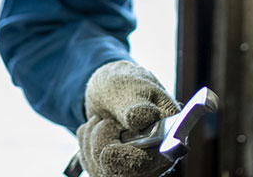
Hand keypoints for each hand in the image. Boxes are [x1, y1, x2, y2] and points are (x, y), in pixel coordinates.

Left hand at [76, 61, 180, 176]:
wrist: (110, 91)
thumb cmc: (125, 85)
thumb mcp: (128, 86)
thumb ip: (137, 103)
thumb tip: (147, 117)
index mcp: (167, 135)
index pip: (152, 160)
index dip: (129, 160)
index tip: (108, 151)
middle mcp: (155, 157)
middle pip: (124, 173)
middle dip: (102, 146)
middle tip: (101, 122)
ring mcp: (136, 166)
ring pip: (104, 172)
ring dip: (91, 143)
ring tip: (99, 120)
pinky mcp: (116, 170)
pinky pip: (93, 170)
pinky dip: (86, 148)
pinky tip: (94, 132)